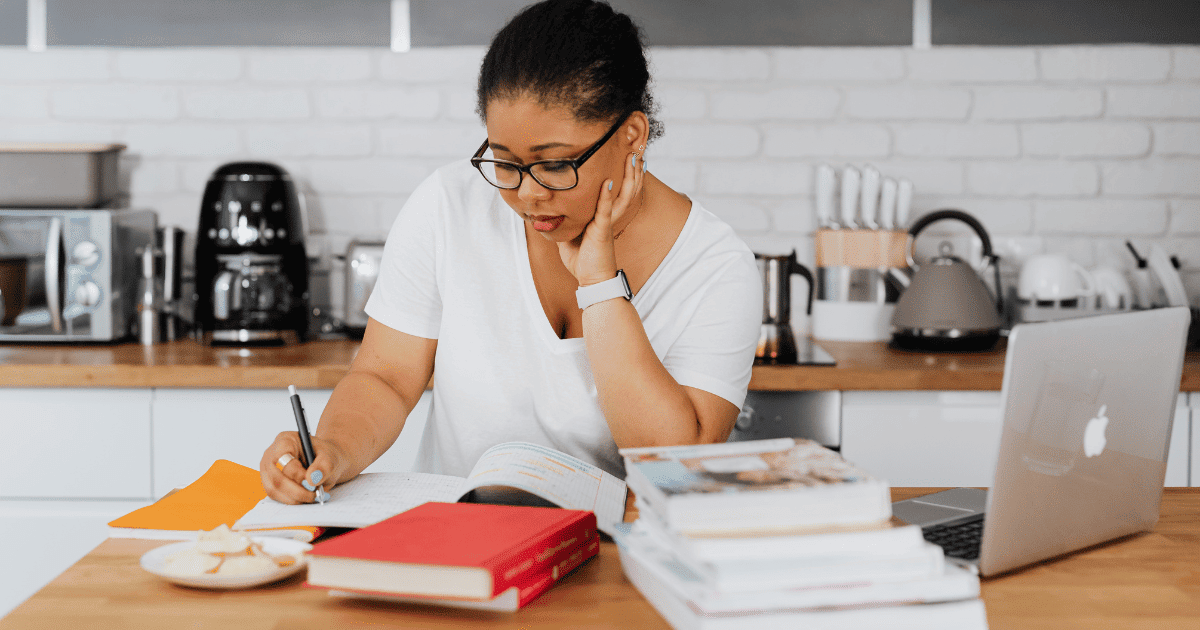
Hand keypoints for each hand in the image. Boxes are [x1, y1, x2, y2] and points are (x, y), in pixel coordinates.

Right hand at [259, 431, 348, 503]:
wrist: (323, 461)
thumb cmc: (324, 455)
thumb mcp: (330, 456)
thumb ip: (324, 465)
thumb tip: (312, 479)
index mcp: (285, 440)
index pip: (283, 459)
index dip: (297, 474)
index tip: (312, 482)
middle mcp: (271, 454)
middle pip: (276, 477)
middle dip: (296, 490)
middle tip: (313, 494)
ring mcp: (267, 469)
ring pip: (273, 489)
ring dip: (293, 498)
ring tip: (311, 496)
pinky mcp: (269, 482)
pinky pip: (275, 495)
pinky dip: (290, 500)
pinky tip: (304, 497)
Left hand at [557, 151, 645, 286]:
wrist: (591, 282)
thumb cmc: (583, 262)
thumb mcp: (571, 237)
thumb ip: (567, 223)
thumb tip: (552, 214)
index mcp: (603, 218)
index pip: (616, 192)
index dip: (624, 176)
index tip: (627, 160)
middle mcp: (609, 217)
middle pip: (626, 190)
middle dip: (633, 171)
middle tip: (637, 152)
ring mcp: (607, 223)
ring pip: (623, 196)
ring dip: (628, 177)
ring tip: (633, 160)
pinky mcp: (602, 230)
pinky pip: (604, 210)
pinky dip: (605, 195)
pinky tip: (608, 181)